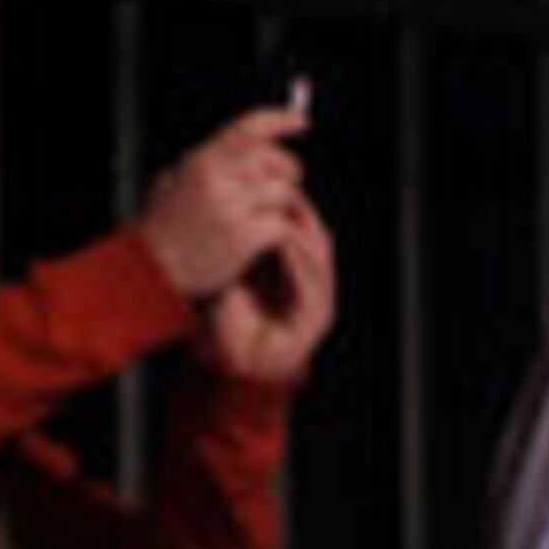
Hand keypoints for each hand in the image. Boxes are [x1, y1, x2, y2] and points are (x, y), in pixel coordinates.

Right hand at [133, 104, 311, 299]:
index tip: (299, 120)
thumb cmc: (165, 229)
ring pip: (286, 192)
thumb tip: (242, 150)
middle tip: (280, 188)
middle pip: (278, 159)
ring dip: (284, 207)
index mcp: (201, 160)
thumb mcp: (174, 181)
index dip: (278, 120)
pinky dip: (282, 233)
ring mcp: (231, 206)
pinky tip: (267, 240)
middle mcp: (216, 177)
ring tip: (264, 218)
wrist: (154, 268)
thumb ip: (207, 164)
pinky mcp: (244, 236)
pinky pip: (284, 224)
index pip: (247, 128)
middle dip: (288, 174)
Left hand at [193, 194, 335, 384]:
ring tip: (285, 211)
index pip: (300, 230)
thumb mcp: (230, 272)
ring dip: (304, 232)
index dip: (289, 205)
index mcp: (293, 273)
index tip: (269, 181)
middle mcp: (310, 285)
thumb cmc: (228, 322)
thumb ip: (238, 245)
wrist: (232, 366)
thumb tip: (228, 207)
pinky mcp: (315, 320)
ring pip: (320, 257)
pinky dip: (301, 261)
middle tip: (283, 189)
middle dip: (301, 213)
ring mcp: (317, 302)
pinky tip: (286, 243)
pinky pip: (313, 284)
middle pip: (316, 238)